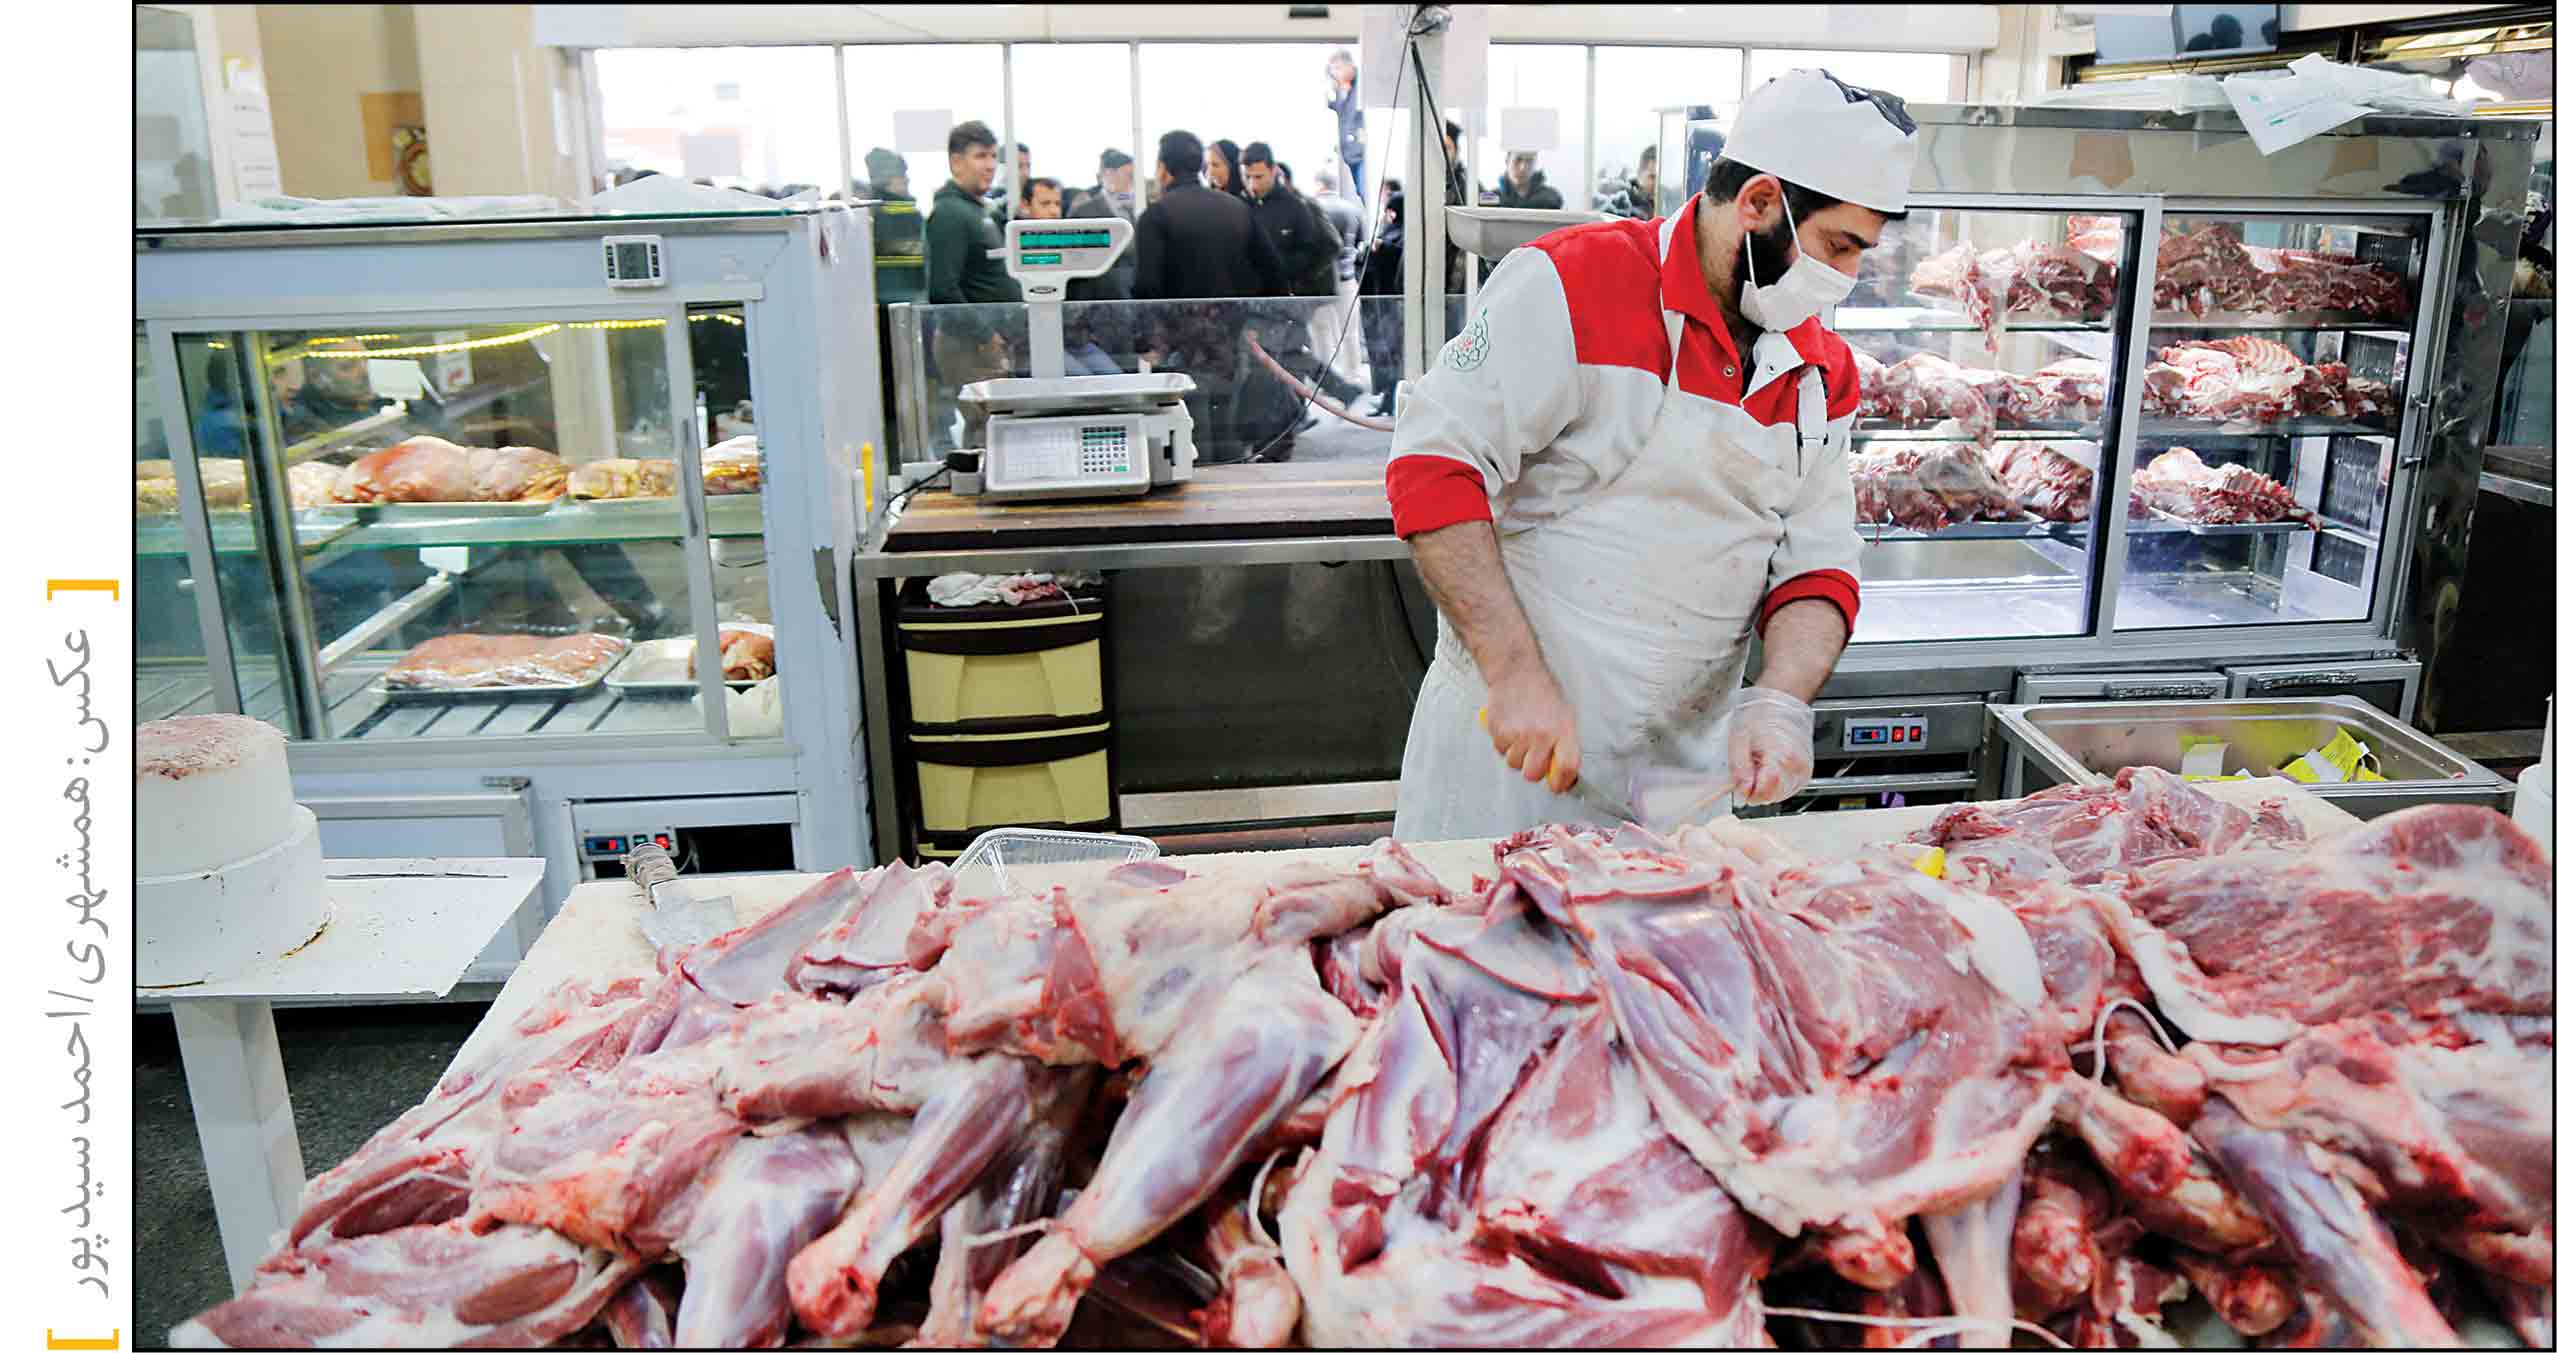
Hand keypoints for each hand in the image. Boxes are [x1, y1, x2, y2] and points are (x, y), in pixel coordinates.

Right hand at [1482, 664, 1580, 793]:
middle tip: (1534, 757)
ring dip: (1517, 755)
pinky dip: (1503, 744)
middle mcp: (1541, 734)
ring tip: (1521, 736)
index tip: (1557, 785)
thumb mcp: (1564, 716)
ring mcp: (1518, 733)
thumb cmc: (1543, 694)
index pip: (1567, 767)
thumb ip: (1565, 744)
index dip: (1562, 782)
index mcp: (1563, 730)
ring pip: (1514, 764)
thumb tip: (1564, 774)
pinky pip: (1500, 750)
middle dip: (1532, 769)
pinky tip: (1510, 727)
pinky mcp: (1499, 730)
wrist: (1517, 672)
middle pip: (1533, 774)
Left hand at [1727, 687, 1813, 805]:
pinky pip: (1786, 789)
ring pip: (1778, 795)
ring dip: (1764, 787)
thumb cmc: (1760, 716)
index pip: (1763, 792)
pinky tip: (1768, 769)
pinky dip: (1774, 785)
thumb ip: (1739, 768)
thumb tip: (1741, 789)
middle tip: (1748, 769)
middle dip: (1755, 789)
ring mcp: (1803, 771)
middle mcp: (1797, 766)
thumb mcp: (1739, 739)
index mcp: (1782, 756)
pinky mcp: (1804, 774)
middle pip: (1771, 796)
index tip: (1739, 782)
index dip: (1747, 791)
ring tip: (1759, 765)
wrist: (1779, 705)